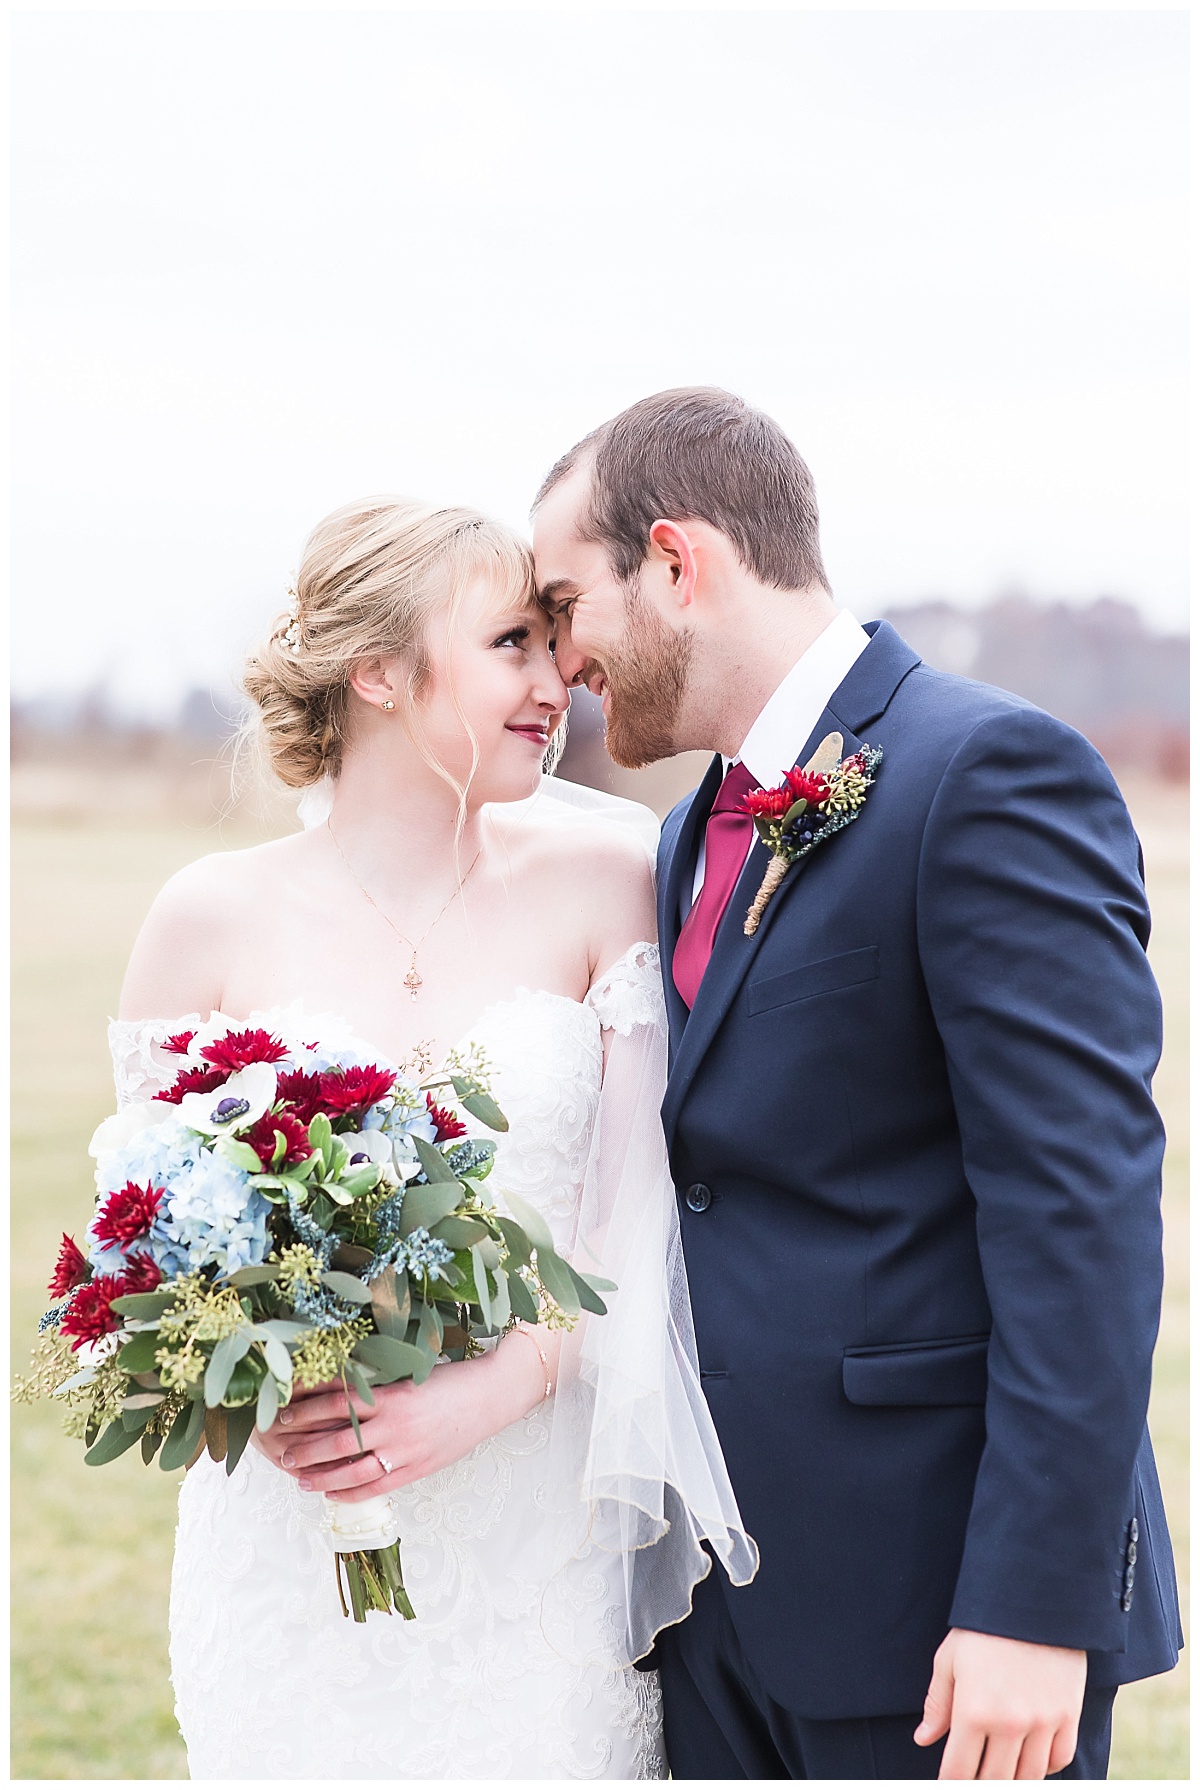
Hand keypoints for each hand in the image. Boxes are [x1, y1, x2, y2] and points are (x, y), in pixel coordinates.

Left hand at [256, 1333, 549, 1501]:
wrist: (491, 1395)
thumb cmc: (450, 1378)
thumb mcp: (410, 1373)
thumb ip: (377, 1384)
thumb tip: (337, 1388)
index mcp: (391, 1394)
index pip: (337, 1404)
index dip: (307, 1410)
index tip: (284, 1415)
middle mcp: (395, 1424)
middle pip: (339, 1442)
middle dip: (307, 1449)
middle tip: (284, 1454)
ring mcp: (407, 1450)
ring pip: (354, 1471)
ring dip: (324, 1477)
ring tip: (301, 1480)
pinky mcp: (419, 1469)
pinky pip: (379, 1487)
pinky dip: (353, 1494)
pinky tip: (334, 1495)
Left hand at [915, 1628, 1086, 1778]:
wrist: (1032, 1598)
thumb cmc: (983, 1628)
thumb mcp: (950, 1660)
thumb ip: (938, 1705)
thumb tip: (923, 1740)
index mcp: (973, 1711)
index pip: (959, 1771)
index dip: (950, 1783)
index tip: (947, 1783)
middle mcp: (1009, 1724)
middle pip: (994, 1781)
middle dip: (980, 1785)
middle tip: (973, 1777)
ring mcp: (1042, 1722)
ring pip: (1028, 1777)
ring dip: (1012, 1781)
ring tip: (1000, 1773)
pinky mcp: (1068, 1715)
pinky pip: (1059, 1759)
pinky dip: (1045, 1767)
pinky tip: (1031, 1760)